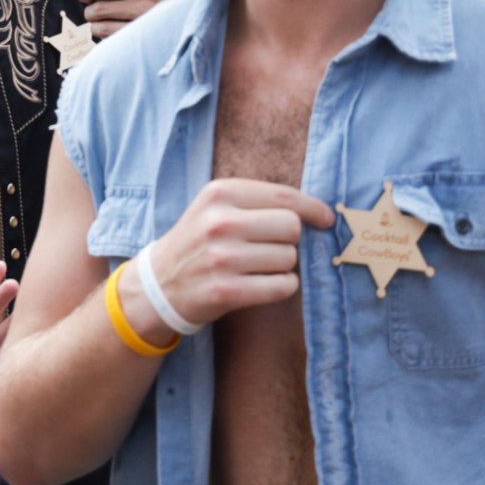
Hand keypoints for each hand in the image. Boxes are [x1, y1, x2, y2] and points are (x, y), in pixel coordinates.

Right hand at [137, 179, 335, 330]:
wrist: (158, 285)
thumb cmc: (199, 242)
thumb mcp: (216, 207)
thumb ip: (260, 202)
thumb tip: (320, 212)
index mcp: (219, 193)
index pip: (284, 196)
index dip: (313, 208)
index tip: (325, 219)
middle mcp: (219, 222)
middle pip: (291, 227)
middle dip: (289, 239)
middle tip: (269, 247)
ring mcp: (220, 258)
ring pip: (288, 258)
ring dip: (282, 266)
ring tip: (256, 267)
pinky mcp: (224, 291)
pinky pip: (282, 286)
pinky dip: (281, 287)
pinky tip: (261, 285)